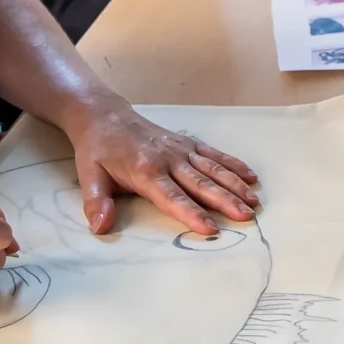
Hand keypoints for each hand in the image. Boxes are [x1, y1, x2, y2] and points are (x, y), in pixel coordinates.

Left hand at [65, 103, 261, 233]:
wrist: (105, 116)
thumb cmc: (98, 151)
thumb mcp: (89, 177)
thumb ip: (97, 203)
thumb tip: (100, 227)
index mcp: (145, 170)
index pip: (172, 196)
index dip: (191, 212)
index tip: (210, 228)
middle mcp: (168, 158)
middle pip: (201, 183)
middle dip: (225, 201)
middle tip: (245, 216)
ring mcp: (181, 149)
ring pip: (213, 168)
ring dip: (234, 185)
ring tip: (253, 202)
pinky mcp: (187, 143)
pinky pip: (214, 154)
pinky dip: (233, 164)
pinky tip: (251, 176)